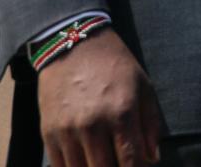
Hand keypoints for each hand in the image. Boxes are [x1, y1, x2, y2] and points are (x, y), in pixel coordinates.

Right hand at [37, 28, 162, 166]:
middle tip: (120, 163)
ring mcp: (68, 132)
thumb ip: (151, 124)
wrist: (73, 45)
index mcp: (122, 113)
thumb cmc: (115, 65)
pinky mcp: (48, 134)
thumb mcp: (143, 86)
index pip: (131, 161)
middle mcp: (93, 125)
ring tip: (103, 161)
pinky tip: (84, 162)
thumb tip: (152, 158)